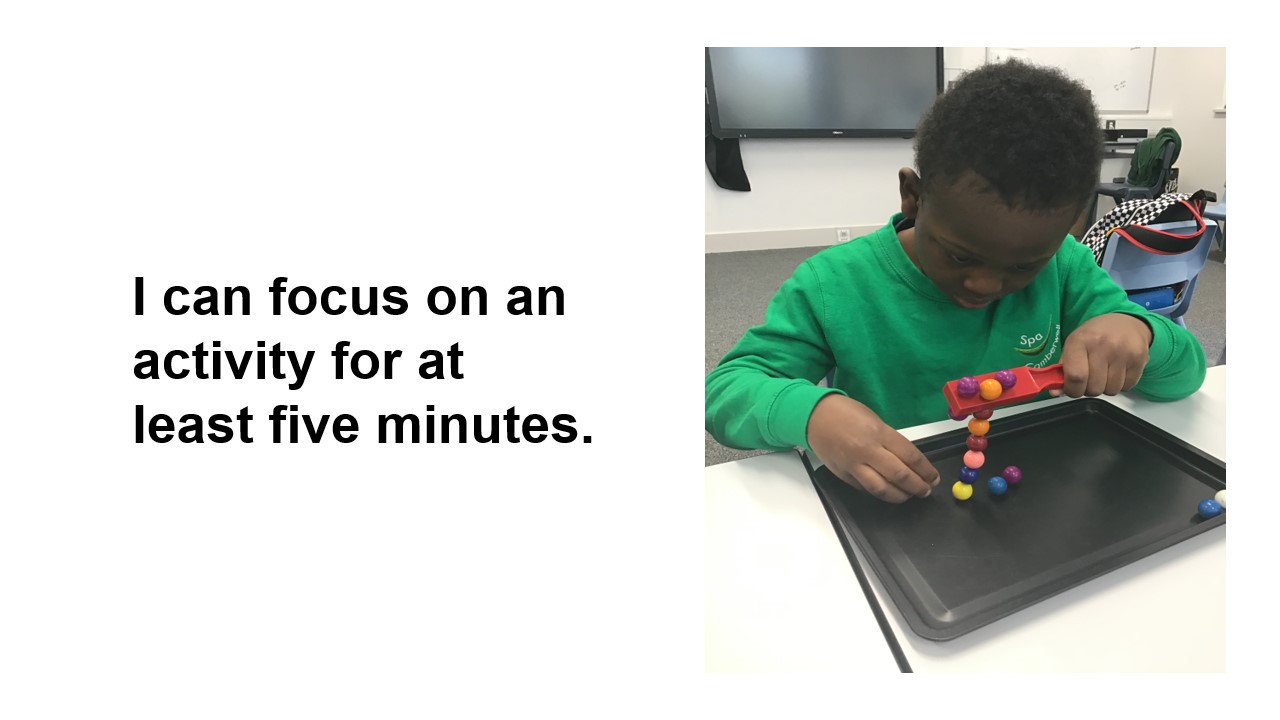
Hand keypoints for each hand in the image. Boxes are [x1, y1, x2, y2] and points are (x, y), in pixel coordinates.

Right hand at [806, 394, 939, 502]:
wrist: (814, 416)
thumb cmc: (845, 413)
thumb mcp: (874, 420)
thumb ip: (890, 441)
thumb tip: (908, 461)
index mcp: (879, 433)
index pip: (910, 457)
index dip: (926, 471)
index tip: (933, 477)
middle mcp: (867, 451)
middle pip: (900, 476)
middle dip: (917, 486)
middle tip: (925, 490)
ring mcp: (854, 465)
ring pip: (882, 489)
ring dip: (900, 496)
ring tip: (909, 495)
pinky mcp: (843, 475)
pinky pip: (865, 489)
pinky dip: (880, 492)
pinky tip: (888, 491)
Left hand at [1051, 313, 1152, 397]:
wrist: (1126, 322)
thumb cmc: (1095, 335)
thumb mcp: (1073, 344)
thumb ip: (1063, 369)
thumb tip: (1056, 392)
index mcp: (1081, 341)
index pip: (1075, 376)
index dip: (1072, 390)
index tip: (1072, 389)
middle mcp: (1103, 345)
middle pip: (1094, 388)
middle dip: (1089, 389)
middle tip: (1090, 378)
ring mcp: (1124, 352)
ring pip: (1111, 390)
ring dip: (1105, 388)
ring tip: (1104, 373)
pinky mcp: (1140, 359)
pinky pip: (1127, 387)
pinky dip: (1120, 385)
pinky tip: (1117, 371)